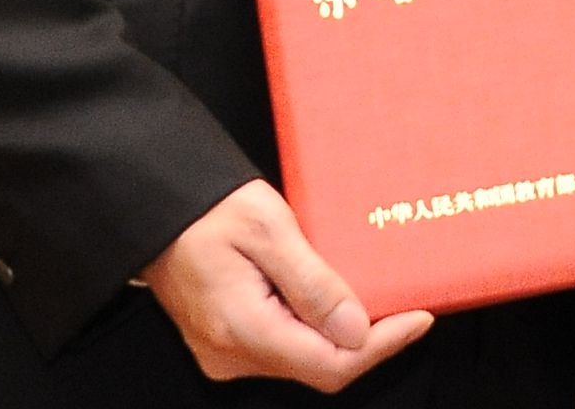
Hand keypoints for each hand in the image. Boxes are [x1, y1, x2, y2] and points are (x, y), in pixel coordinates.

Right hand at [139, 179, 430, 388]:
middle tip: (408, 301)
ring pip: (303, 360)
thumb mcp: (268, 228)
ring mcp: (225, 353)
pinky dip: (316, 328)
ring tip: (378, 294)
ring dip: (343, 334)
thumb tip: (356, 330)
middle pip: (321, 367)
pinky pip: (283, 346)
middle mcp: (232, 354)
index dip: (383, 345)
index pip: (331, 363)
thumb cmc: (205, 207)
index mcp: (242, 328)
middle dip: (369, 339)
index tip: (420, 315)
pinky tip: (334, 299)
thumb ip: (313, 283)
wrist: (153, 208)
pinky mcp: (226, 342)